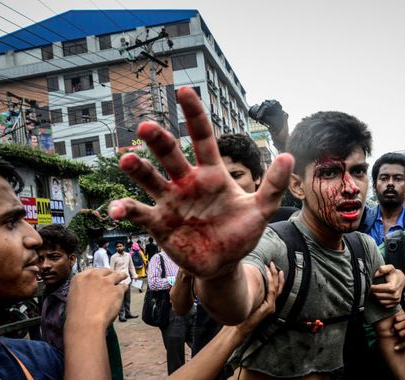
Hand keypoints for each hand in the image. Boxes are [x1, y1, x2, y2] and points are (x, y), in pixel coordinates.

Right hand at [66, 269, 126, 327]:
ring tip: (124, 276)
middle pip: (105, 271)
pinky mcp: (117, 290)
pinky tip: (125, 289)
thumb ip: (82, 289)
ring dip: (121, 276)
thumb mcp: (73, 297)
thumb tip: (88, 291)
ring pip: (117, 275)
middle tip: (113, 275)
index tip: (102, 275)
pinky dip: (124, 288)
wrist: (86, 321)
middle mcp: (94, 277)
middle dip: (110, 273)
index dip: (99, 273)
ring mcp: (107, 282)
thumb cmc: (76, 314)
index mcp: (80, 278)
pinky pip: (123, 287)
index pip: (92, 271)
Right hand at [108, 87, 293, 279]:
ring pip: (150, 179)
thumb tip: (288, 156)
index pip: (202, 138)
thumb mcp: (261, 210)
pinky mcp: (159, 223)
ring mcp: (170, 202)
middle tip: (146, 127)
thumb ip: (273, 185)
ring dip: (138, 169)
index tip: (183, 91)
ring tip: (127, 160)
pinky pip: (139, 213)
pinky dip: (125, 209)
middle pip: (170, 155)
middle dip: (158, 140)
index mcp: (211, 174)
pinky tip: (116, 210)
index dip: (194, 115)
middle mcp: (186, 182)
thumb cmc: (240, 232)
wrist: (224, 263)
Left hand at [235, 262, 283, 337]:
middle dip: (277, 274)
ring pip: (276, 287)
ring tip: (271, 266)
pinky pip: (272, 292)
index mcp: (268, 304)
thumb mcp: (248, 303)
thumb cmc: (242, 316)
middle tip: (273, 264)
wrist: (240, 328)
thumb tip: (245, 281)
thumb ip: (250, 295)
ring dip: (274, 275)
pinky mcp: (268, 308)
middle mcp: (271, 305)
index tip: (272, 267)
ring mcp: (271, 306)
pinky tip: (267, 274)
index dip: (275, 278)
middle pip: (278, 287)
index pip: (275, 288)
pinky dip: (271, 281)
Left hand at [371, 265, 404, 307]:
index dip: (372, 287)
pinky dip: (380, 301)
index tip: (369, 284)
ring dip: (375, 297)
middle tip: (369, 288)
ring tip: (374, 291)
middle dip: (372, 292)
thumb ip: (384, 268)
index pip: (379, 289)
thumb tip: (377, 272)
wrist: (401, 280)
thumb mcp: (390, 268)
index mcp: (393, 287)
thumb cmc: (394, 274)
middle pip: (378, 296)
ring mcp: (395, 300)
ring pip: (380, 301)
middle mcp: (395, 295)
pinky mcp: (395, 304)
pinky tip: (379, 295)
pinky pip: (384, 305)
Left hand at [393, 312, 404, 349]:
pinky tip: (396, 348)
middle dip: (396, 332)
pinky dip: (401, 345)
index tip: (394, 329)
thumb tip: (393, 328)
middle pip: (397, 327)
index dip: (394, 324)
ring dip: (399, 339)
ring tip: (399, 341)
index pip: (396, 319)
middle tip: (396, 336)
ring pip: (401, 334)